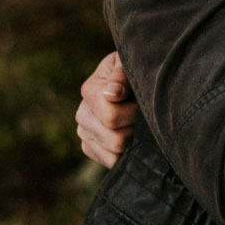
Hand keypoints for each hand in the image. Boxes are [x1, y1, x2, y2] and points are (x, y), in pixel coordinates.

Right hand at [77, 51, 135, 167]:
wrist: (130, 82)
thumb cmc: (133, 70)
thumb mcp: (128, 63)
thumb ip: (121, 75)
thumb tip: (112, 94)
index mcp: (90, 91)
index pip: (111, 116)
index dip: (134, 112)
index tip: (142, 101)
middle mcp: (82, 114)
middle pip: (115, 139)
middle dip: (135, 128)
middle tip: (143, 115)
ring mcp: (84, 133)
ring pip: (114, 152)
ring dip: (133, 140)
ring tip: (137, 123)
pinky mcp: (90, 147)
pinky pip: (111, 161)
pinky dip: (126, 152)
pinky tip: (130, 135)